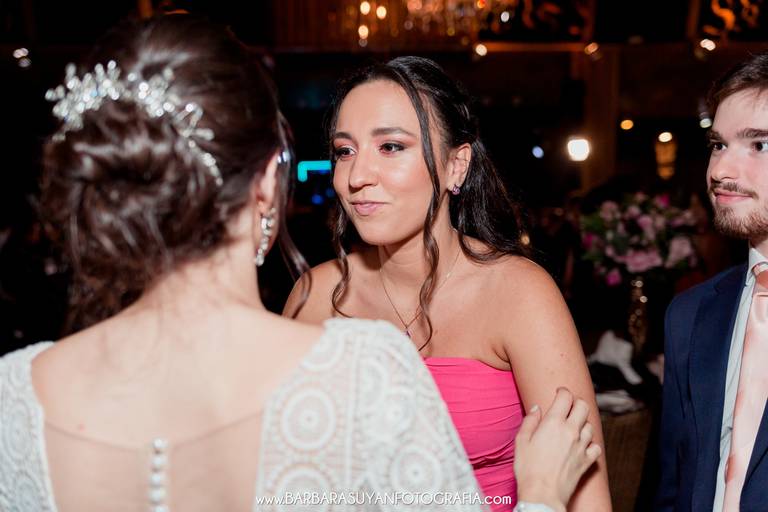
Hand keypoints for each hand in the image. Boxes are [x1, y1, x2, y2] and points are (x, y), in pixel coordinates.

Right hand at [514, 388, 601, 511]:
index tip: (559, 392)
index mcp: (553, 423)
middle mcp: (571, 431)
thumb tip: (536, 409)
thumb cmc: (528, 469)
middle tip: (569, 406)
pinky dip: (590, 444)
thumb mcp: (521, 441)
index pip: (566, 396)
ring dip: (582, 423)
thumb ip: (530, 421)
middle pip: (583, 406)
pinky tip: (582, 446)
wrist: (542, 494)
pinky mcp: (586, 461)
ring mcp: (581, 446)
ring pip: (590, 425)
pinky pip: (595, 447)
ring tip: (573, 427)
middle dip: (576, 402)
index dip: (563, 391)